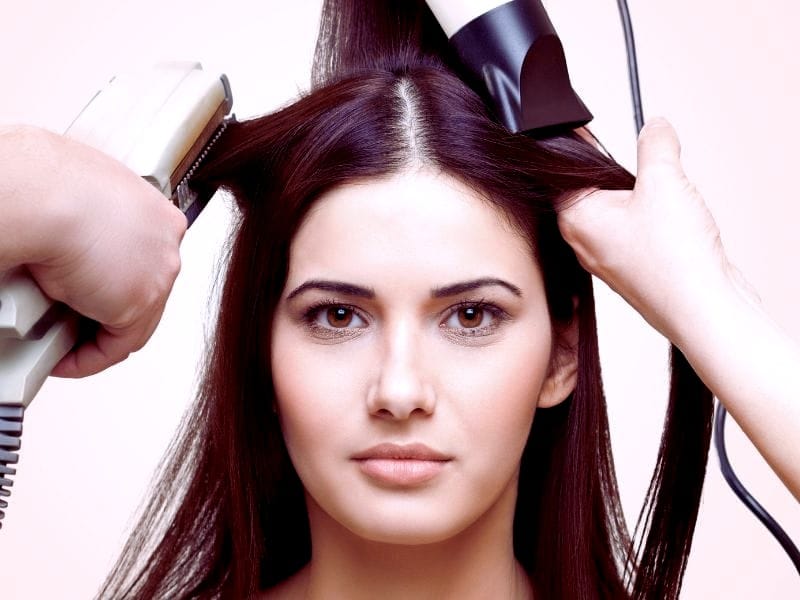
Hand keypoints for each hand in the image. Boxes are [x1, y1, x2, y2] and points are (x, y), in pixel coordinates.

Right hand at [11, 126, 186, 376]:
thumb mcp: (76, 197)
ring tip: (60, 341)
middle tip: (69, 321)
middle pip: (141, 287)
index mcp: (154, 210)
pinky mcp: (141, 301)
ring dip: (95, 334)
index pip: (143, 256)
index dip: (111, 277)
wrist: (41, 193)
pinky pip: (116, 345)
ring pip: (133, 319)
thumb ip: (88, 223)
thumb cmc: (44, 182)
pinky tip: (62, 359)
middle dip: (105, 308)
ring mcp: (160, 270)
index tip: (85, 290)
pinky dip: (88, 357)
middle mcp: (166, 239)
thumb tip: (68, 249)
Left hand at [557, 117, 747, 342]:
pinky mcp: (632, 270)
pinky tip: (674, 223)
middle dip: (620, 175)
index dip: (580, 148)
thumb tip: (654, 127)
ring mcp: (607, 259)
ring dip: (641, 199)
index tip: (593, 131)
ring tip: (665, 202)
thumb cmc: (673, 260)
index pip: (561, 173)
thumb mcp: (664, 180)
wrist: (704, 310)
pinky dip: (653, 222)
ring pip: (617, 211)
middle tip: (645, 172)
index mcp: (574, 218)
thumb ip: (655, 144)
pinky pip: (635, 233)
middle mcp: (584, 241)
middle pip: (591, 190)